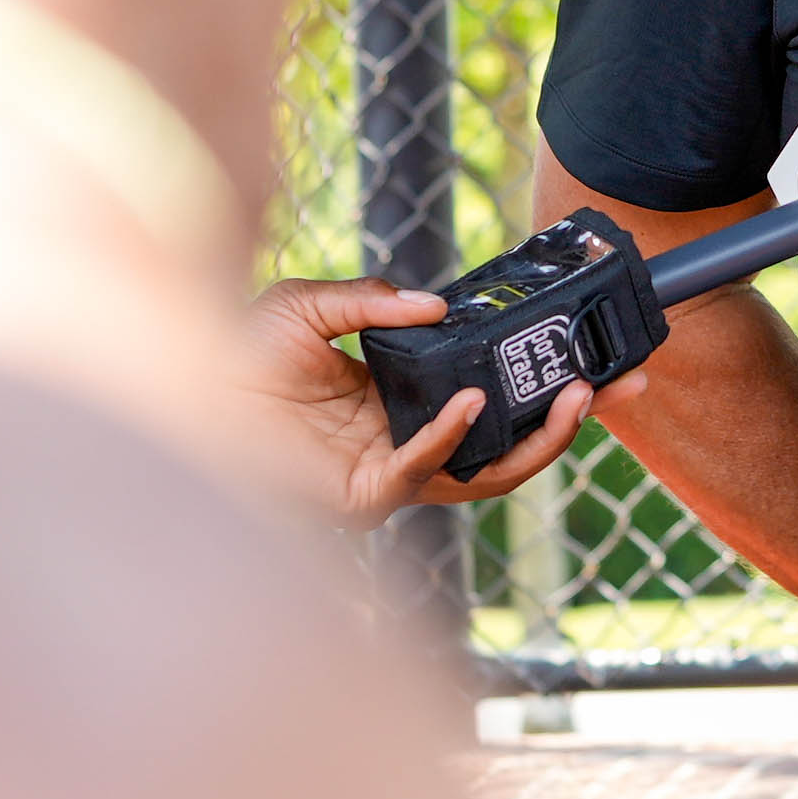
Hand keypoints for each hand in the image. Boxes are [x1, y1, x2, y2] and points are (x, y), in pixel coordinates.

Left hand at [247, 274, 614, 521]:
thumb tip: (438, 307)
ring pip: (486, 475)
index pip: (490, 395)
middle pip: (509, 444)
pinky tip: (468, 402)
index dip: (541, 377)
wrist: (172, 393)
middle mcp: (404, 442)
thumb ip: (373, 301)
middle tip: (624, 383)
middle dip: (572, 420)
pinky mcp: (362, 497)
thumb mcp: (309, 306)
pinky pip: (422, 473)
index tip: (590, 349)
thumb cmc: (229, 356)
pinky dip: (449, 438)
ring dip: (537, 442)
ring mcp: (388, 475)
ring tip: (576, 399)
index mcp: (400, 400)